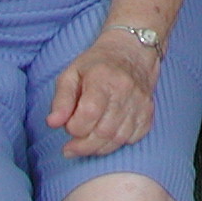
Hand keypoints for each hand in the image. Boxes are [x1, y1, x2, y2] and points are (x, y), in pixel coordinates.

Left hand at [47, 31, 159, 157]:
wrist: (132, 52)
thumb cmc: (97, 64)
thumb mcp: (71, 74)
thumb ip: (61, 100)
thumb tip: (52, 123)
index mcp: (103, 78)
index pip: (89, 114)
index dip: (74, 128)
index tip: (68, 127)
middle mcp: (125, 90)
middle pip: (104, 131)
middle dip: (83, 146)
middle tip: (71, 148)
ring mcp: (140, 102)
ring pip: (118, 139)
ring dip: (98, 148)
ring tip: (86, 144)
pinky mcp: (148, 112)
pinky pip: (133, 138)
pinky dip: (117, 143)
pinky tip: (106, 137)